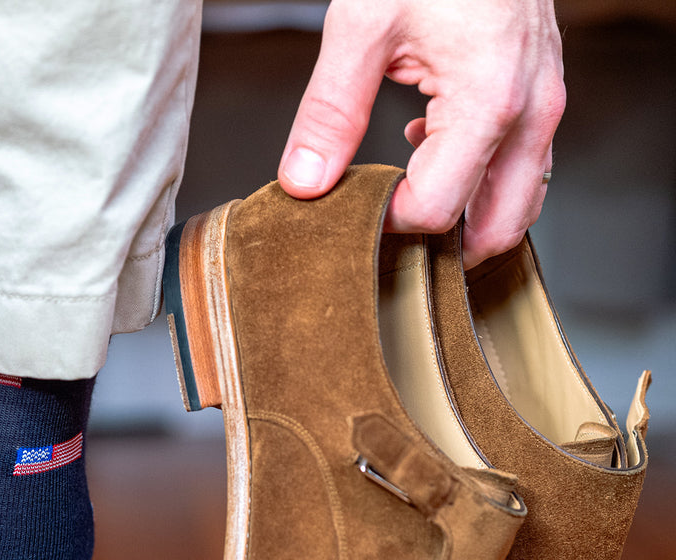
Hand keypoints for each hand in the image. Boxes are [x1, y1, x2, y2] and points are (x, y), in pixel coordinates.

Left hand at [278, 0, 564, 266]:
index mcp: (489, 102)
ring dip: (467, 217)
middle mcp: (531, 112)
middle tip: (389, 231)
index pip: (437, 211)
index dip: (389, 224)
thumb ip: (329, 112)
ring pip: (519, 204)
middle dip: (442, 245)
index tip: (357, 210)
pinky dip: (482, 180)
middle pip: (494, 229)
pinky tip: (430, 149)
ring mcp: (545, 104)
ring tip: (409, 197)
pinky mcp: (543, 93)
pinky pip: (522, 167)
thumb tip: (304, 183)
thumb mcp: (362, 24)